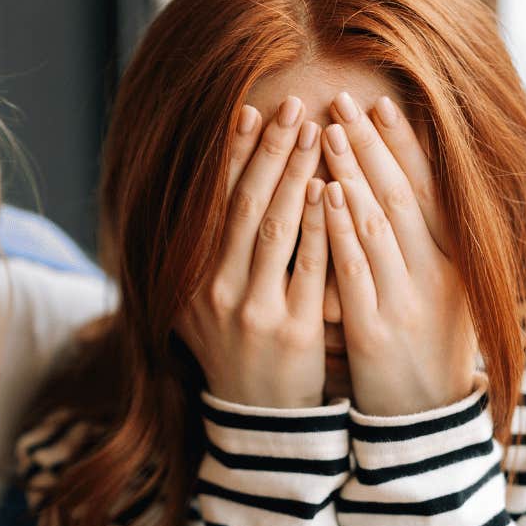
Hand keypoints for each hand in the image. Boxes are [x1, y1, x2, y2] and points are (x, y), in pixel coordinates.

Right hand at [177, 96, 333, 407]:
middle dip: (269, 152)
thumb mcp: (205, 304)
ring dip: (296, 176)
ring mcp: (252, 311)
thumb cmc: (240, 347)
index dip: (231, 155)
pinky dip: (321, 226)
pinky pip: (309, 268)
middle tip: (293, 106)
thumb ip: (207, 253)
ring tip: (318, 133)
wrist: (261, 418)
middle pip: (244, 206)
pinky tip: (334, 190)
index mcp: (192, 278)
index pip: (212, 202)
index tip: (251, 110)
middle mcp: (214, 291)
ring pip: (275, 230)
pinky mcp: (291, 330)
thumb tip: (206, 185)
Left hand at [317, 92, 478, 416]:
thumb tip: (396, 185)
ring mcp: (406, 301)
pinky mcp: (375, 330)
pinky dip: (339, 227)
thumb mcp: (439, 293)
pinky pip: (355, 269)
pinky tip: (322, 192)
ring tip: (326, 130)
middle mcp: (434, 275)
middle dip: (371, 145)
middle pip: (401, 195)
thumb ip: (423, 246)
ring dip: (352, 172)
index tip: (379, 105)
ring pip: (378, 223)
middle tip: (342, 101)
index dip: (403, 145)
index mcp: (453, 261)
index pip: (427, 190)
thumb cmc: (423, 349)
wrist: (424, 423)